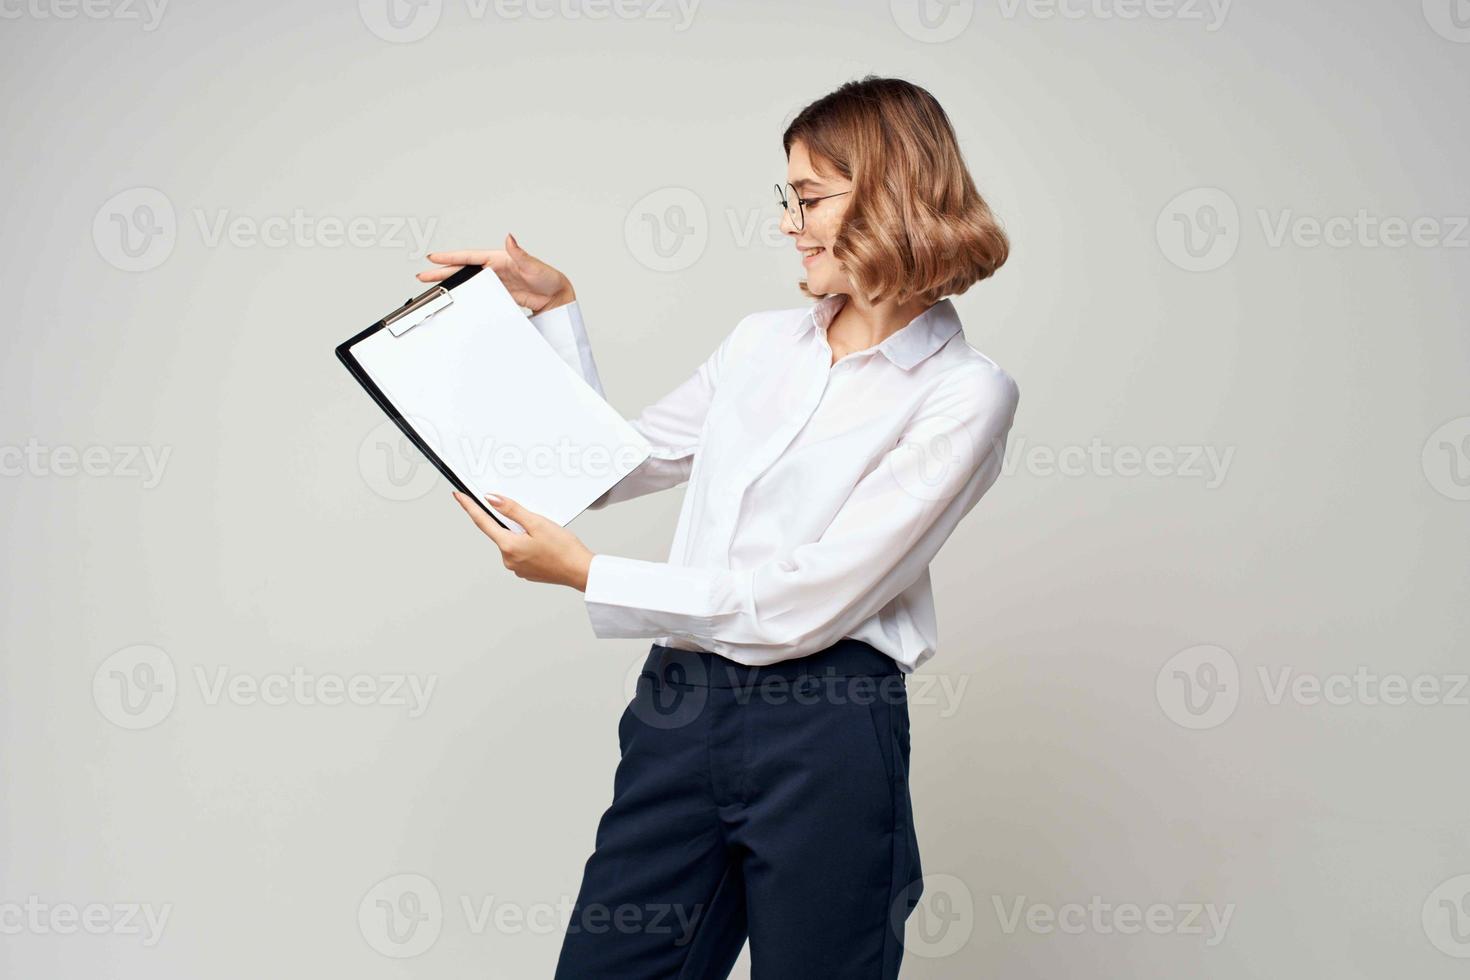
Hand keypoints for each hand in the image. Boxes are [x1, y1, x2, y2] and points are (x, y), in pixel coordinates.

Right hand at [420, 235, 574, 313]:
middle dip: (442, 272)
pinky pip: (478, 294)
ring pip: (467, 281)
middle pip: (463, 269)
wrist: (557, 296)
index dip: (451, 258)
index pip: (469, 257)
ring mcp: (496, 281)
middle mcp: (494, 269)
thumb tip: (510, 239)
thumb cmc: (548, 278)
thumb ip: (520, 253)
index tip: (434, 258)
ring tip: (432, 285)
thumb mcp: (533, 265)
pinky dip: (465, 295)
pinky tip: (455, 298)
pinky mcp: (499, 293)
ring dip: (451, 283)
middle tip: (422, 275)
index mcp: (499, 259)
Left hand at [453, 491, 594, 591]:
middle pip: (500, 531)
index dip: (469, 507)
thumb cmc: (564, 549)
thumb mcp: (537, 523)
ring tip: (545, 535)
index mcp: (508, 546)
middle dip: (512, 522)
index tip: (458, 496)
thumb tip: (491, 500)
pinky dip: (528, 544)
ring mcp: (516, 567)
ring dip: (522, 534)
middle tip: (534, 521)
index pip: (482, 522)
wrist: (580, 571)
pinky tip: (544, 545)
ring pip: (512, 541)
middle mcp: (508, 559)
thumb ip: (512, 510)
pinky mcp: (526, 571)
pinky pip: (520, 552)